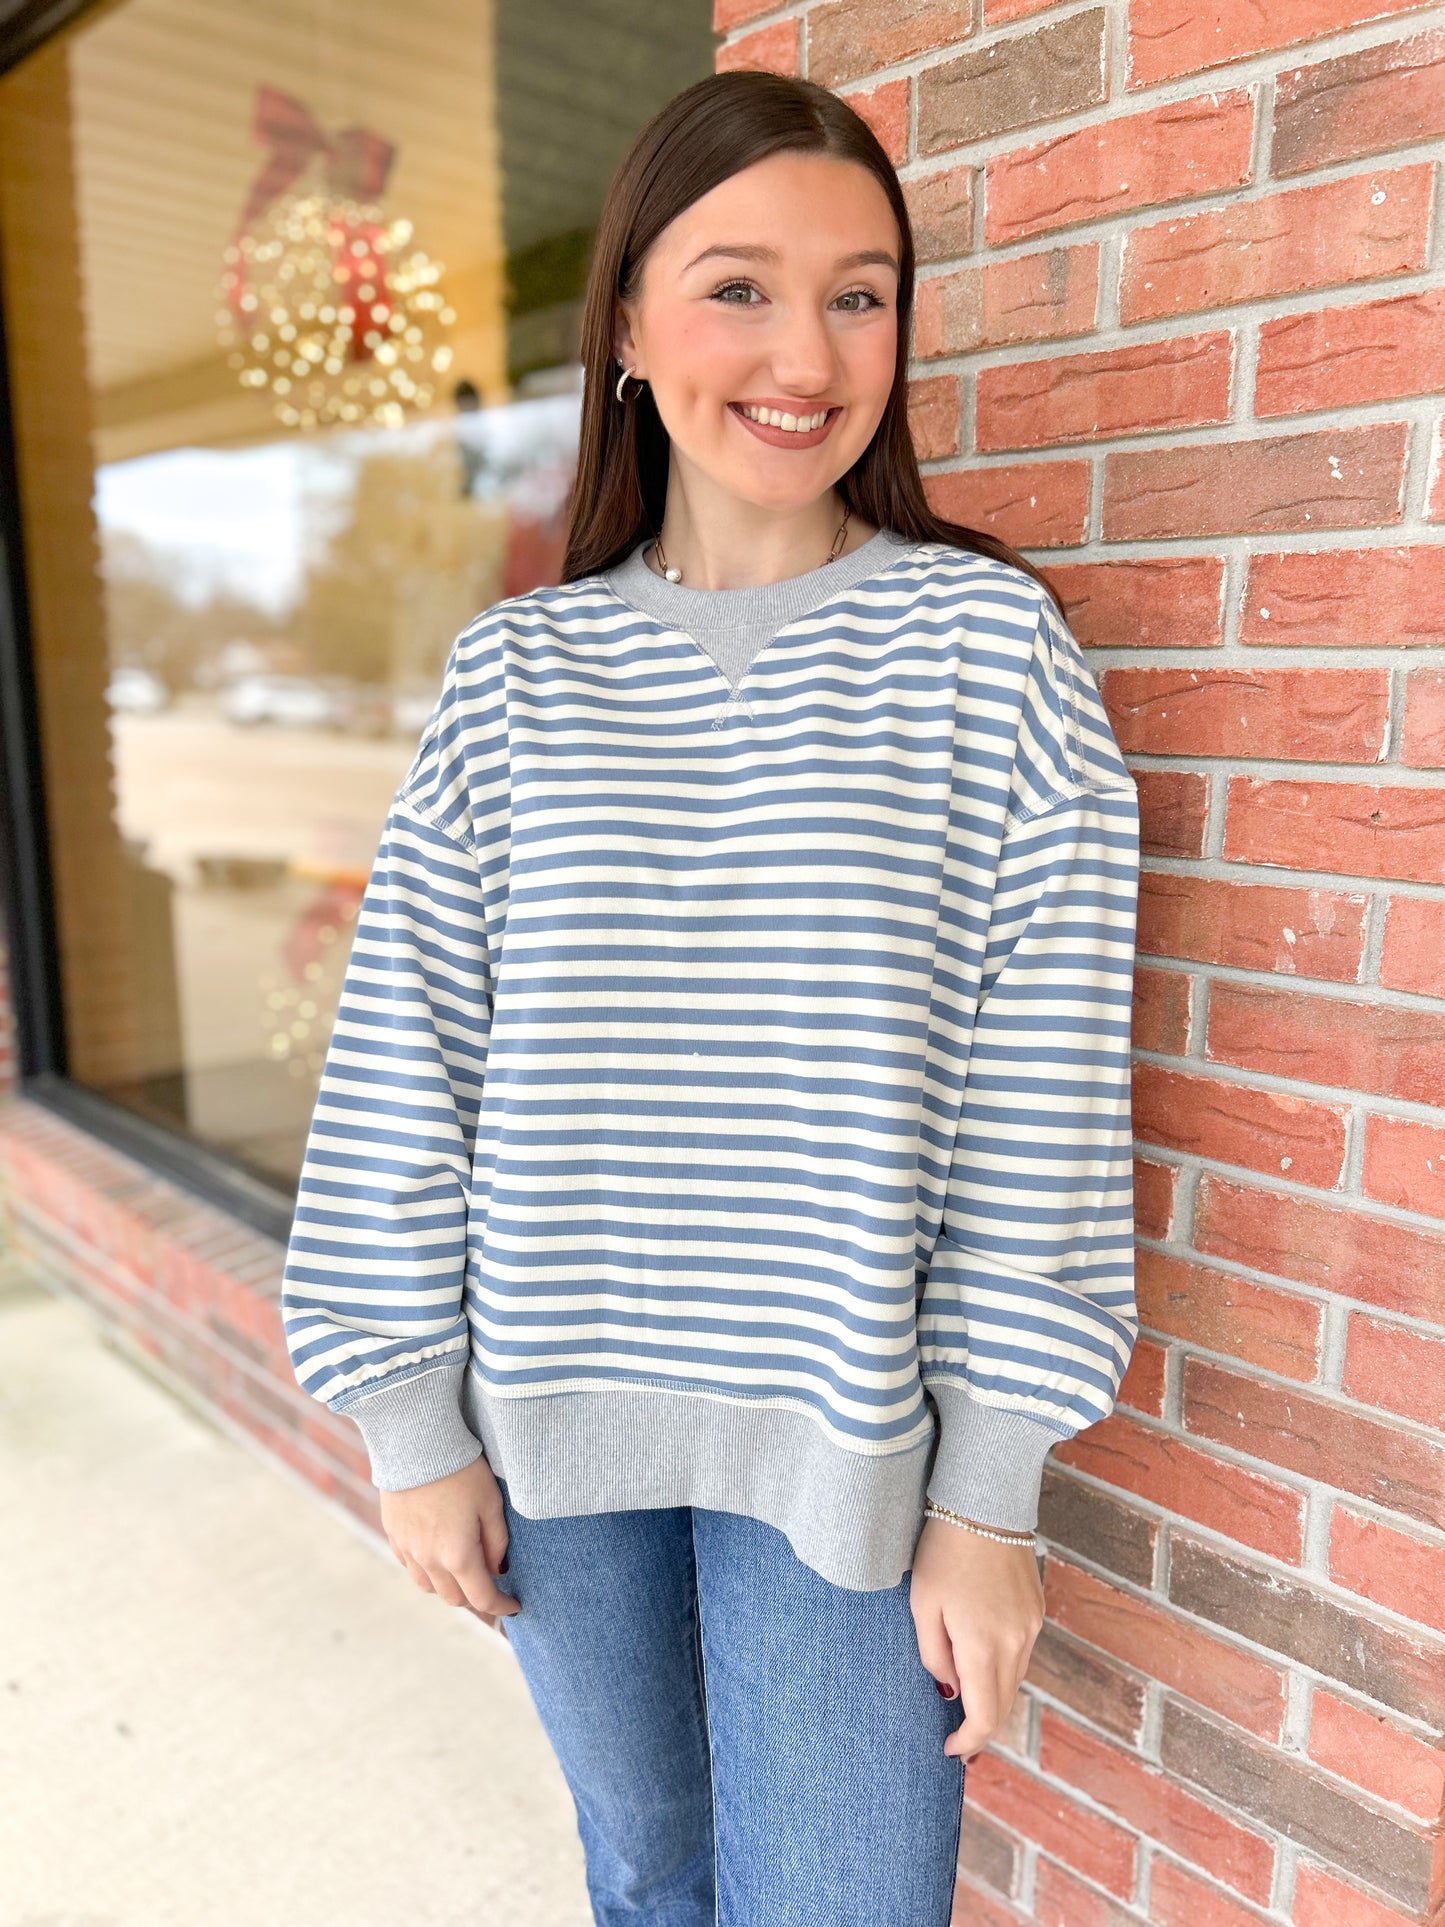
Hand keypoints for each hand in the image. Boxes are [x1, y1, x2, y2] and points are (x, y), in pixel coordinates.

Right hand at [379, 1453, 520, 1634]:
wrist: (416, 1444)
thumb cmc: (461, 1470)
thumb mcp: (491, 1502)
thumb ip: (497, 1541)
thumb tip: (497, 1568)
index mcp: (458, 1555)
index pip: (482, 1597)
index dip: (501, 1607)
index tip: (513, 1607)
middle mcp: (430, 1560)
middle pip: (454, 1599)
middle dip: (476, 1599)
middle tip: (491, 1589)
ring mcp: (408, 1550)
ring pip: (429, 1588)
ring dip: (449, 1588)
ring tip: (464, 1575)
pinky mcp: (394, 1535)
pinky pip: (411, 1567)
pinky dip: (427, 1571)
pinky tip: (437, 1557)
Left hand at [910, 1515, 1044, 1760]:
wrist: (984, 1504)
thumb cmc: (943, 1552)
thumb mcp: (923, 1605)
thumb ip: (934, 1656)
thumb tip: (949, 1690)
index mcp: (984, 1645)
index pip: (984, 1716)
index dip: (968, 1741)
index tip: (949, 1749)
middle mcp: (1015, 1642)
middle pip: (1002, 1703)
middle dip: (979, 1724)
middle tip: (954, 1736)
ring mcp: (1030, 1626)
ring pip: (1014, 1680)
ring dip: (991, 1695)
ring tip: (964, 1699)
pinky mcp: (1036, 1611)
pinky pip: (1021, 1654)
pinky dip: (1002, 1667)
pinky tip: (981, 1659)